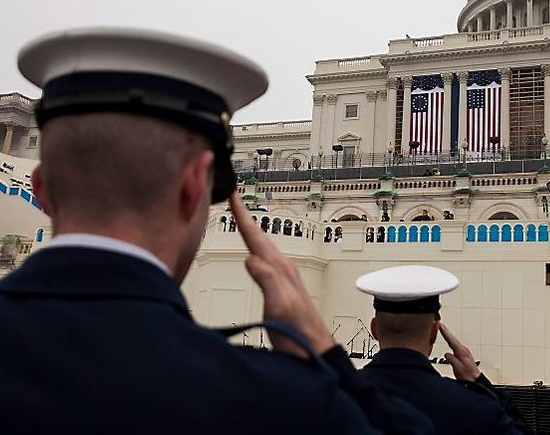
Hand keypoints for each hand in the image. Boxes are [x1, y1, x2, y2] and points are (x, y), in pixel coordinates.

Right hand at [230, 194, 333, 357]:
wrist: (314, 353)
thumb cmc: (298, 335)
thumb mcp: (279, 307)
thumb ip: (267, 280)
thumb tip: (250, 258)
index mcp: (280, 270)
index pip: (257, 237)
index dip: (243, 216)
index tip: (234, 196)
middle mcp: (283, 270)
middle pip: (261, 239)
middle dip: (246, 220)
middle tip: (235, 202)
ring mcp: (285, 280)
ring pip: (264, 250)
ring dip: (252, 235)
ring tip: (242, 223)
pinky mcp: (283, 291)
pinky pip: (266, 264)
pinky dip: (256, 253)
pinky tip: (254, 257)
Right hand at [439, 322, 481, 381]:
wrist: (476, 381)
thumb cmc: (469, 376)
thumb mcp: (458, 368)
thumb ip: (452, 360)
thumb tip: (447, 354)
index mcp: (462, 352)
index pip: (451, 339)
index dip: (445, 332)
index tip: (440, 325)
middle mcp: (464, 350)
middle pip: (453, 339)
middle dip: (446, 331)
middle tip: (440, 325)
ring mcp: (464, 353)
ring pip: (454, 342)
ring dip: (449, 336)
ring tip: (443, 331)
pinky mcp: (464, 356)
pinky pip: (456, 346)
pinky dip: (451, 342)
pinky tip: (450, 343)